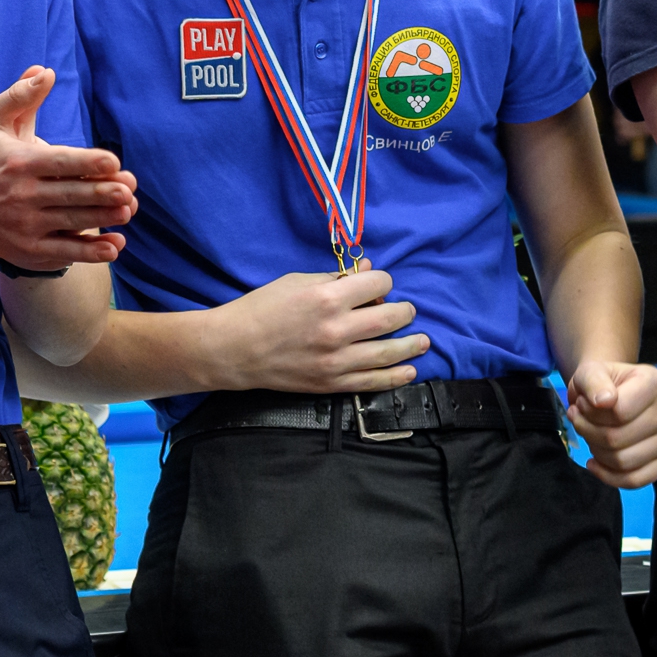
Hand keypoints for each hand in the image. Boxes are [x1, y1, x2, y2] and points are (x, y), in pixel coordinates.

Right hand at [0, 66, 138, 270]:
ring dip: (104, 218)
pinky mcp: (28, 249)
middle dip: (103, 192)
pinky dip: (91, 251)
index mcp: (19, 162)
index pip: (59, 162)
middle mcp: (23, 195)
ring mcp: (26, 225)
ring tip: (128, 210)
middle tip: (130, 188)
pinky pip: (65, 252)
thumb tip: (45, 71)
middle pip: (71, 194)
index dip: (88, 162)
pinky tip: (115, 246)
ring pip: (73, 222)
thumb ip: (20, 97)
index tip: (114, 162)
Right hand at [208, 268, 427, 393]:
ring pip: (389, 352)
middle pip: (390, 317)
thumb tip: (369, 272)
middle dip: (404, 312)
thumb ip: (336, 279)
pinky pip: (373, 381)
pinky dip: (396, 377)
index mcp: (327, 298)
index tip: (379, 285)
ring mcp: (336, 360)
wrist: (234, 349)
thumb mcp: (297, 282)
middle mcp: (336, 329)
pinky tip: (410, 370)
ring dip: (411, 345)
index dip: (383, 281)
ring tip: (423, 341)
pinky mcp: (331, 383)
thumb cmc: (263, 308)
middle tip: (406, 312)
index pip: (377, 284)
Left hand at [563, 358, 656, 488]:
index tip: (581, 404)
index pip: (619, 411)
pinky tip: (595, 463)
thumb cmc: (601, 384)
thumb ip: (594, 381)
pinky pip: (636, 480)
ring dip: (596, 452)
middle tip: (579, 421)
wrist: (609, 396)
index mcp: (655, 382)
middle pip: (618, 438)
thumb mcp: (590, 372)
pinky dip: (609, 476)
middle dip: (588, 433)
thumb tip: (605, 401)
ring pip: (624, 461)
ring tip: (589, 436)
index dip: (591, 413)